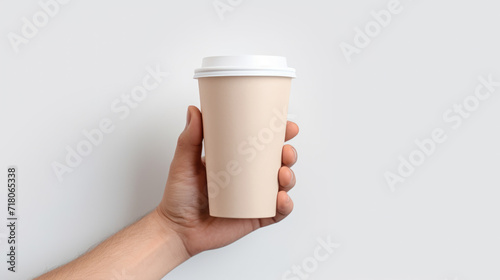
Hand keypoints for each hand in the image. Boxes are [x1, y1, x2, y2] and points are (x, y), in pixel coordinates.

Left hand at [156, 105, 298, 255]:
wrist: (176, 230)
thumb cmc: (178, 197)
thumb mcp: (183, 163)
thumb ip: (189, 138)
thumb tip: (194, 111)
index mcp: (236, 160)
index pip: (263, 144)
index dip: (279, 135)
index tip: (286, 126)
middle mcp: (248, 178)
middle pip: (278, 163)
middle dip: (289, 155)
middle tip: (285, 151)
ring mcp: (253, 198)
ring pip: (281, 186)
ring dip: (289, 177)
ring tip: (282, 174)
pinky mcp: (255, 218)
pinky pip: (277, 212)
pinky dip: (285, 206)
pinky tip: (282, 199)